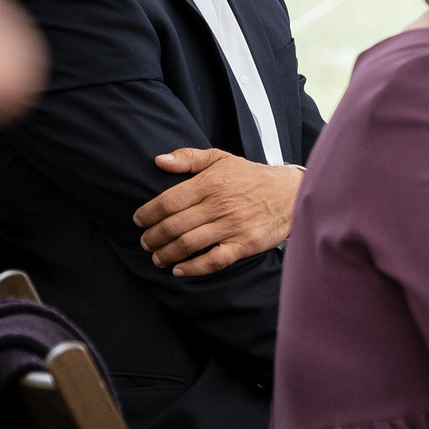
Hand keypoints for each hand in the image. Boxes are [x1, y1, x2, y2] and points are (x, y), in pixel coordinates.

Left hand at [133, 150, 303, 276]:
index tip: (139, 220)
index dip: (148, 213)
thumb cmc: (251, 177)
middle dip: (153, 237)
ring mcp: (232, 226)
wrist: (290, 193)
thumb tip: (159, 161)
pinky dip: (193, 268)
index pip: (168, 201)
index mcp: (210, 182)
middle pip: (174, 226)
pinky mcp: (245, 245)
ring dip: (167, 254)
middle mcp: (219, 205)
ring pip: (189, 244)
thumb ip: (189, 158)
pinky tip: (179, 270)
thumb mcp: (221, 158)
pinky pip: (214, 260)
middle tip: (145, 243)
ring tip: (157, 258)